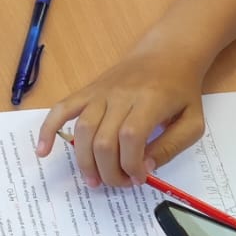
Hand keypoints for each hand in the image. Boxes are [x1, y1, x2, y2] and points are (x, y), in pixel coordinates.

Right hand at [38, 46, 206, 187]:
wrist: (167, 52)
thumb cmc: (181, 90)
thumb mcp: (192, 122)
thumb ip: (171, 147)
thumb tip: (144, 168)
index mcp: (149, 101)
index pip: (131, 138)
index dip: (131, 164)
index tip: (138, 177)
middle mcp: (120, 95)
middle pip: (104, 140)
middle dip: (109, 171)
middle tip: (119, 183)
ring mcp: (100, 92)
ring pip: (83, 131)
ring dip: (85, 162)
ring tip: (94, 180)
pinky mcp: (88, 90)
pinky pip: (62, 109)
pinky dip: (48, 130)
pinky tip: (43, 151)